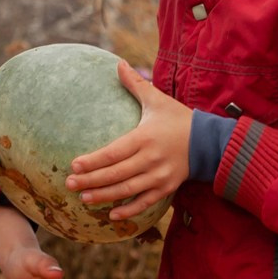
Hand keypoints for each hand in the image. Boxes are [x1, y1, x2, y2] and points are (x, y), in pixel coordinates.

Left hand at [64, 60, 191, 219]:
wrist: (208, 141)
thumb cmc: (178, 118)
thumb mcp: (157, 100)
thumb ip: (135, 84)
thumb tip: (118, 63)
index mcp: (145, 137)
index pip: (114, 152)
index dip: (93, 160)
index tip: (74, 164)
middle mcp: (151, 159)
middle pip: (116, 174)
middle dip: (91, 180)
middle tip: (69, 184)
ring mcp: (160, 176)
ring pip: (127, 190)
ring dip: (104, 196)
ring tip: (83, 198)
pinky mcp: (166, 188)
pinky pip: (145, 202)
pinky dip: (129, 210)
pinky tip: (112, 215)